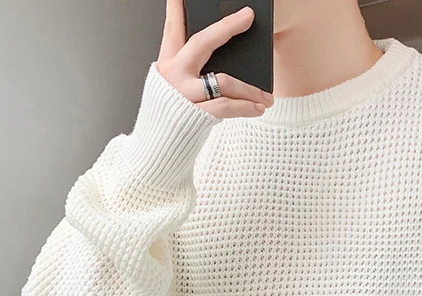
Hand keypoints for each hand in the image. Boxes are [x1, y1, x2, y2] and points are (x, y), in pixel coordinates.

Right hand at [156, 0, 273, 118]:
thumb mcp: (173, 91)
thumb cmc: (170, 123)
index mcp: (166, 65)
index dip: (177, 8)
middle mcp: (173, 75)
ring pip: (224, 80)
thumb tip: (227, 68)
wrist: (155, 154)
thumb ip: (192, 75)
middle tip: (247, 17)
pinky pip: (227, 106)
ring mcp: (183, 94)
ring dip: (250, 89)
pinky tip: (258, 108)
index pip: (172, 28)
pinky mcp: (195, 115)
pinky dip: (246, 107)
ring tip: (266, 97)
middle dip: (227, 27)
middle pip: (202, 42)